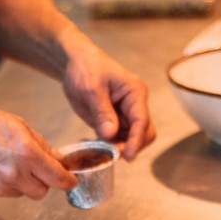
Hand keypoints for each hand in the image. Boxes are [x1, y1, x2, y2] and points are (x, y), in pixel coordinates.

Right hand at [0, 102, 77, 199]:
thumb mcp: (17, 124)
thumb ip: (41, 145)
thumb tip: (57, 160)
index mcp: (27, 154)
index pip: (58, 179)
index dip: (67, 180)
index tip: (69, 180)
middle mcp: (14, 175)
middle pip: (42, 192)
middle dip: (42, 181)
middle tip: (33, 167)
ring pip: (22, 193)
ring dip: (21, 182)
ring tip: (4, 161)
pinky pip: (3, 194)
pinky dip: (2, 184)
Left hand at [62, 45, 154, 160]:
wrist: (76, 63)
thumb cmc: (86, 68)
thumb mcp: (91, 89)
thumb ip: (102, 112)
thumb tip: (111, 134)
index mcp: (135, 92)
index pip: (141, 121)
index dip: (136, 140)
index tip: (128, 156)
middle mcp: (135, 104)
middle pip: (144, 133)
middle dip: (130, 145)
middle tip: (110, 154)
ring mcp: (126, 114)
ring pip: (131, 139)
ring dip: (119, 147)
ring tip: (100, 150)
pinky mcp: (115, 121)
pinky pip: (117, 139)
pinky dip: (110, 145)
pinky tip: (97, 146)